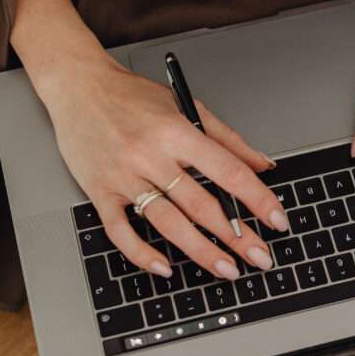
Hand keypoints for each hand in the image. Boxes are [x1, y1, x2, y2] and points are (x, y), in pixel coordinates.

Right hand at [40, 53, 289, 281]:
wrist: (78, 86)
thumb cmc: (130, 95)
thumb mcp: (185, 106)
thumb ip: (226, 138)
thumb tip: (262, 164)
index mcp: (176, 131)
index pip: (227, 170)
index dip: (256, 198)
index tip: (277, 219)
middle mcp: (150, 154)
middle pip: (201, 204)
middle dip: (236, 236)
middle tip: (260, 257)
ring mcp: (123, 175)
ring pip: (167, 222)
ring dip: (200, 251)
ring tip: (226, 268)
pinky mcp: (99, 191)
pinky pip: (120, 230)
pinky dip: (142, 253)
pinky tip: (165, 267)